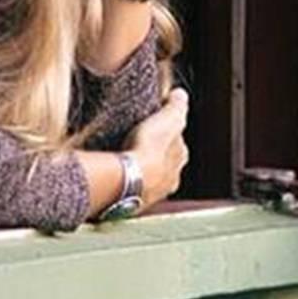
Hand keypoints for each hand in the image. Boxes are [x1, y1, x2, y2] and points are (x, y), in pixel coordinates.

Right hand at [125, 88, 190, 207]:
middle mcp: (171, 179)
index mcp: (180, 157)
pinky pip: (131, 191)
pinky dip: (125, 184)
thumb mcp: (168, 117)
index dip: (167, 135)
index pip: (178, 145)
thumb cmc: (150, 149)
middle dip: (155, 157)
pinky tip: (117, 178)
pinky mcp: (133, 203)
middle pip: (165, 165)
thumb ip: (177, 106)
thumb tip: (180, 95)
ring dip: (140, 172)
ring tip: (125, 162)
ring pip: (149, 180)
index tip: (155, 129)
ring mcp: (153, 193)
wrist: (128, 180)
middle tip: (138, 147)